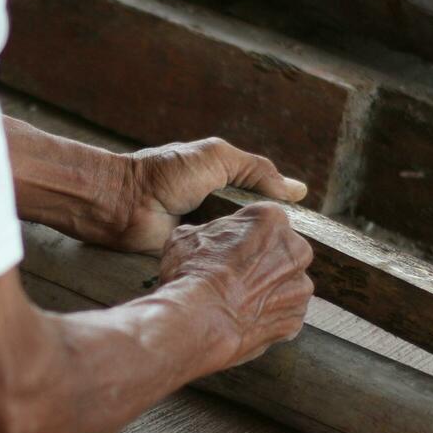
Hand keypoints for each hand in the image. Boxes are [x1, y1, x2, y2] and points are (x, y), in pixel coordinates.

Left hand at [112, 138, 307, 253]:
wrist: (124, 204)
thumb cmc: (166, 174)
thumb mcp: (216, 158)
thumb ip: (255, 169)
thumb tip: (297, 190)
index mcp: (226, 184)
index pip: (266, 202)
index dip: (284, 214)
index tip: (308, 230)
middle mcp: (220, 210)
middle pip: (258, 228)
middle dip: (273, 239)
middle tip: (298, 254)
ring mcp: (209, 236)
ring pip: (243, 249)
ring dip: (255, 254)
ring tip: (278, 266)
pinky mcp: (196, 258)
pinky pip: (220, 263)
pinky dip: (233, 266)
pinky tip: (252, 275)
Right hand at [158, 202, 313, 368]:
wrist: (199, 320)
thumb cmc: (192, 273)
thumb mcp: (185, 237)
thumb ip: (207, 233)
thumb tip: (203, 239)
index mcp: (271, 219)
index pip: (260, 222)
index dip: (241, 238)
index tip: (226, 251)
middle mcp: (296, 249)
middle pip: (281, 252)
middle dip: (262, 264)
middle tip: (233, 277)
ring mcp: (300, 287)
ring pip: (286, 286)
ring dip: (267, 292)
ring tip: (237, 302)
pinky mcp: (296, 319)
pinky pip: (283, 315)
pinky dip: (268, 318)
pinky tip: (244, 320)